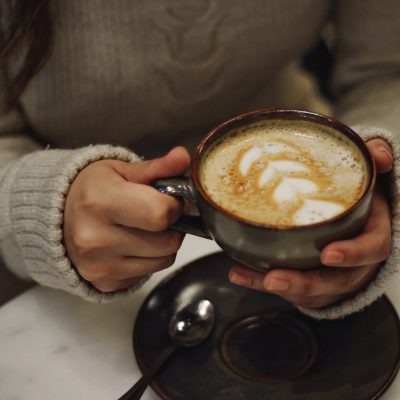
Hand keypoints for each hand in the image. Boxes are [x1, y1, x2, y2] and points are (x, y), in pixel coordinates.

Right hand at [64, 147, 190, 291]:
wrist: (57, 220)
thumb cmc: (93, 190)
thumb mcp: (122, 171)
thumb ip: (157, 167)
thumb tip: (183, 157)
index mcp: (99, 202)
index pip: (160, 214)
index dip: (173, 205)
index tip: (166, 199)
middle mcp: (95, 239)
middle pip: (168, 241)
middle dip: (171, 226)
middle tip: (155, 213)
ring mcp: (100, 265)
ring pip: (165, 259)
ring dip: (163, 244)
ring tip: (143, 228)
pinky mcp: (105, 283)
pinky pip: (149, 273)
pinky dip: (148, 259)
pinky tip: (132, 245)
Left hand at [228, 138, 392, 308]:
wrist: (353, 220)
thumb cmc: (357, 199)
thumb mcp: (368, 175)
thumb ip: (374, 158)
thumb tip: (379, 155)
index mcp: (371, 234)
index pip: (371, 249)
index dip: (352, 254)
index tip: (328, 253)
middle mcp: (354, 262)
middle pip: (334, 281)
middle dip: (304, 283)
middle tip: (275, 278)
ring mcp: (333, 275)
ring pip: (310, 291)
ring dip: (280, 287)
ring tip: (250, 277)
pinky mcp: (313, 283)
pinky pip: (290, 289)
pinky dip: (261, 282)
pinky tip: (240, 273)